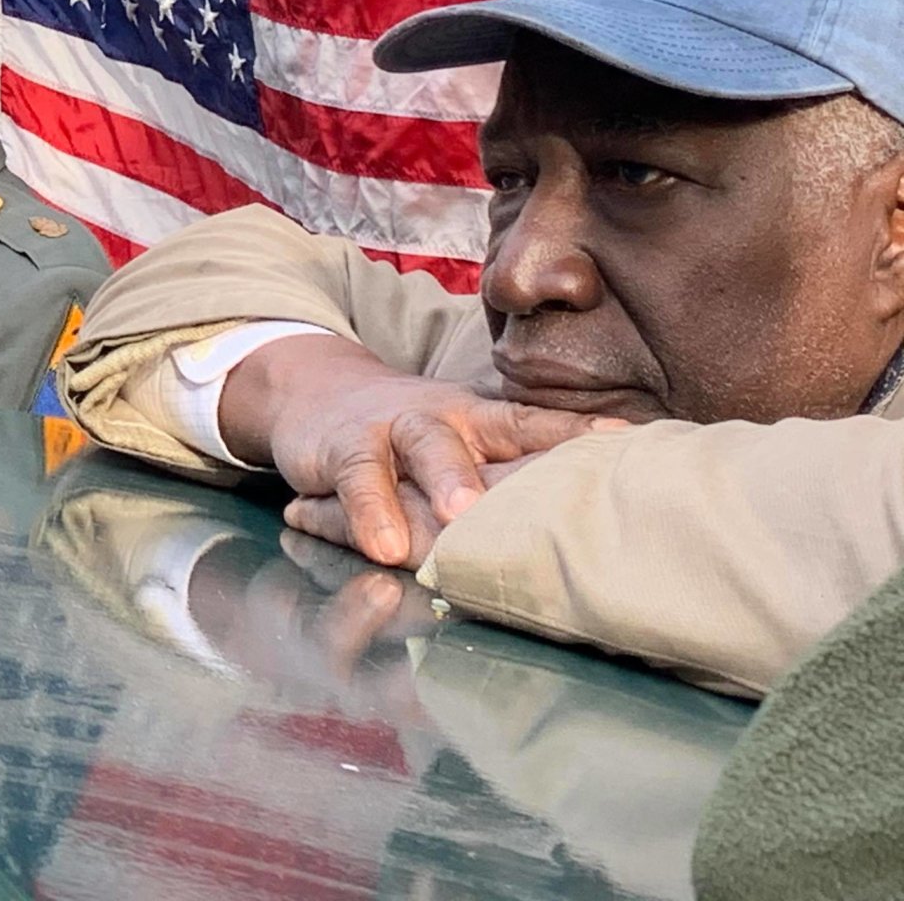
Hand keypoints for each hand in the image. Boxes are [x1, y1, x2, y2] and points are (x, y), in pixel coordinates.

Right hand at [219, 335, 620, 568]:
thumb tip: (599, 522)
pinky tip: (380, 546)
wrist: (312, 397)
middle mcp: (442, 418)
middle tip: (542, 502)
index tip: (630, 441)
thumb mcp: (461, 449)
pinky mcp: (341, 449)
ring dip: (443, 477)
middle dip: (517, 463)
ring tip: (456, 518)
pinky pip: (358, 478)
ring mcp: (391, 429)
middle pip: (486, 433)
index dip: (578, 431)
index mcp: (481, 421)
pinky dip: (366, 512)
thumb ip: (509, 478)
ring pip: (423, 446)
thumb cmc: (409, 441)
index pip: (535, 423)